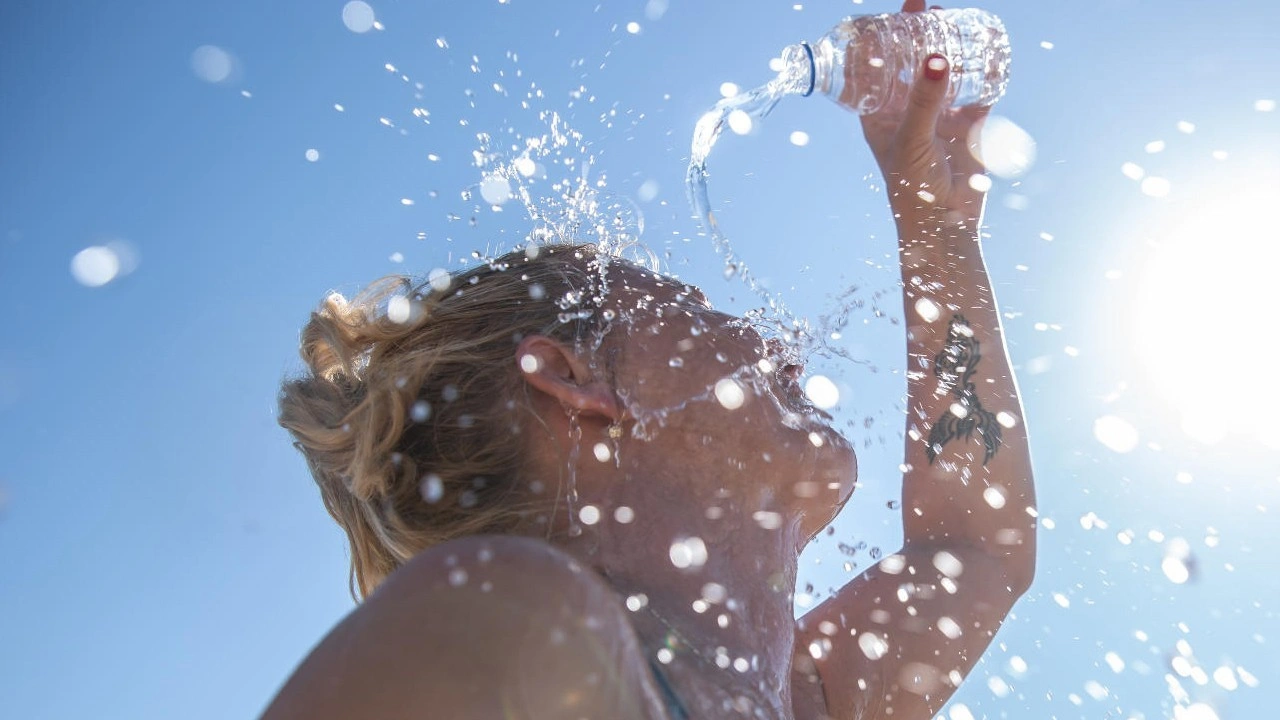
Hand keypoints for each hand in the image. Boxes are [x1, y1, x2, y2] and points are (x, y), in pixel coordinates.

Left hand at [859, 0, 990, 229]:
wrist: (945, 223)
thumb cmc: (911, 187)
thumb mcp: (913, 138)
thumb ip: (924, 99)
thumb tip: (937, 57)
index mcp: (881, 113)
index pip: (878, 65)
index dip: (885, 35)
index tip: (900, 8)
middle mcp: (909, 108)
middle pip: (913, 61)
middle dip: (921, 32)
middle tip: (930, 5)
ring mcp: (940, 113)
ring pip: (947, 69)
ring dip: (952, 44)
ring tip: (956, 18)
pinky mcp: (970, 122)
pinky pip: (980, 86)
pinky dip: (985, 67)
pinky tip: (989, 45)